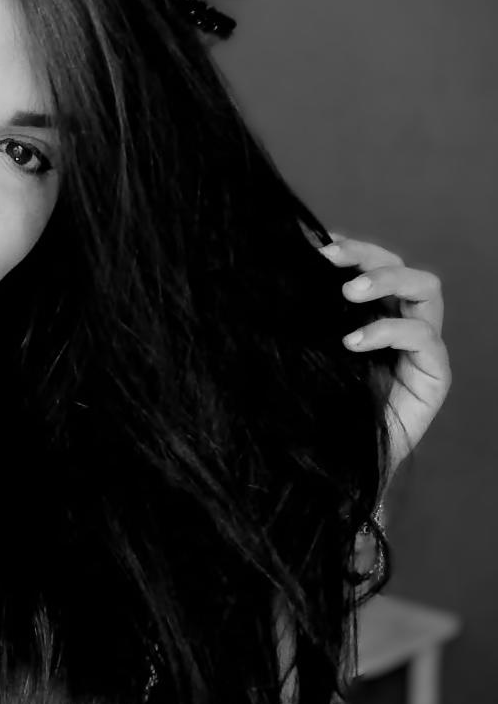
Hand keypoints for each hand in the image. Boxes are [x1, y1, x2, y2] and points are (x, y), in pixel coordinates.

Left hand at [319, 233, 449, 478]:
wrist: (330, 461)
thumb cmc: (313, 405)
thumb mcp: (300, 351)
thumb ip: (297, 316)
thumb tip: (270, 272)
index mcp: (372, 312)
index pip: (372, 263)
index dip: (350, 247)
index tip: (315, 242)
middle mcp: (400, 322)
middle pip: (401, 265)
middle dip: (368, 255)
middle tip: (331, 259)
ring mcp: (421, 347)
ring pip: (425, 289)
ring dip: (387, 281)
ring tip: (349, 293)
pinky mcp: (434, 375)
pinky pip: (424, 339)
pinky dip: (389, 332)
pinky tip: (354, 343)